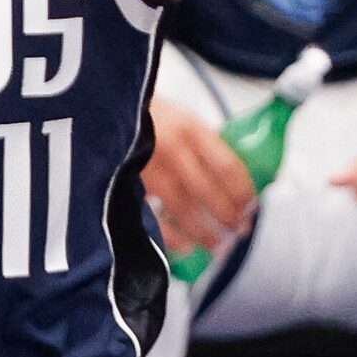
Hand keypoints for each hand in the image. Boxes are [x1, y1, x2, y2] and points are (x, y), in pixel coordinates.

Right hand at [143, 96, 257, 252]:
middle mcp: (172, 149)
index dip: (244, 191)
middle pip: (208, 192)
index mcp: (191, 129)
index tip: (252, 206)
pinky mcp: (128, 186)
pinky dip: (171, 237)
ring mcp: (149, 170)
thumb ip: (206, 145)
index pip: (228, 166)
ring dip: (205, 233)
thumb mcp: (183, 119)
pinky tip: (185, 247)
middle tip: (240, 230)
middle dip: (228, 216)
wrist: (105, 109)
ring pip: (183, 210)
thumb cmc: (150, 117)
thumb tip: (236, 179)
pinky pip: (154, 219)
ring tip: (219, 246)